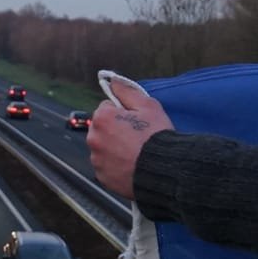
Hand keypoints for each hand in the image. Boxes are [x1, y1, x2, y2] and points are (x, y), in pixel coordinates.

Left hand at [86, 82, 172, 199]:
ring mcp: (97, 160)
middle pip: (103, 129)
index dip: (122, 113)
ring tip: (135, 154)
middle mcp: (93, 138)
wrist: (164, 169)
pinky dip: (116, 166)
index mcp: (102, 118)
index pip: (106, 108)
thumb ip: (127, 91)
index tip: (135, 121)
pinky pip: (107, 167)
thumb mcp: (148, 106)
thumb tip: (113, 81)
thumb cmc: (156, 136)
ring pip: (104, 149)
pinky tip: (131, 166)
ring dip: (114, 149)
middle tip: (136, 138)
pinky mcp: (102, 177)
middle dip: (116, 131)